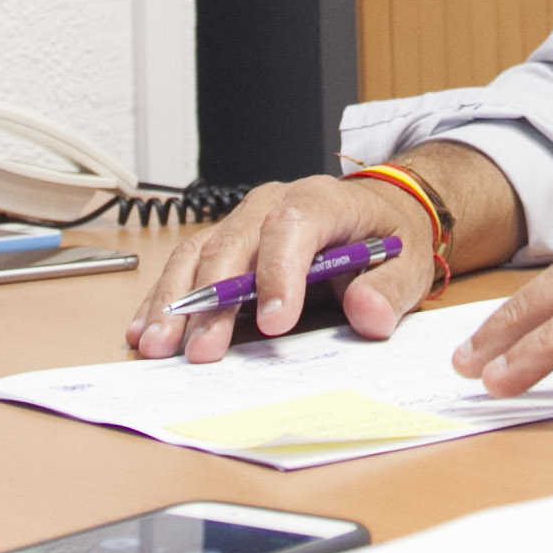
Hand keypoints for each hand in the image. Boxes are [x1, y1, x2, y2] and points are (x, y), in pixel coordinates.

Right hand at [124, 175, 434, 361]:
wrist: (375, 212)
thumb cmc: (387, 236)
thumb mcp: (409, 260)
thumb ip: (391, 288)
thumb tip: (367, 313)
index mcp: (322, 200)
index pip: (293, 227)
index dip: (279, 274)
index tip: (273, 324)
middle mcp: (273, 203)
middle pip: (233, 244)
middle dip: (213, 300)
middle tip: (201, 351)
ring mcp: (243, 221)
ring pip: (198, 253)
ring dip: (175, 301)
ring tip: (157, 345)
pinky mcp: (225, 242)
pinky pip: (186, 264)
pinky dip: (163, 297)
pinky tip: (144, 329)